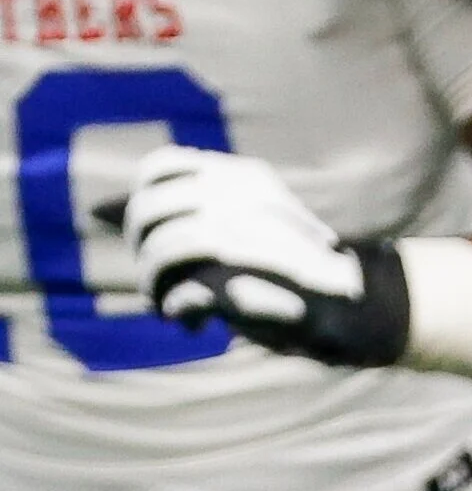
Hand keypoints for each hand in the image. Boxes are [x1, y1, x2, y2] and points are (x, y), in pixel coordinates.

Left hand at [120, 146, 408, 366]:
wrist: (355, 301)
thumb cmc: (290, 269)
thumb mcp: (239, 224)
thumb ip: (184, 213)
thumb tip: (96, 208)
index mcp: (242, 177)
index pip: (158, 169)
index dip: (138, 204)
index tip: (153, 236)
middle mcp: (242, 197)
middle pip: (151, 211)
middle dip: (143, 251)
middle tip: (161, 282)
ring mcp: (247, 235)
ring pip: (164, 250)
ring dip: (157, 286)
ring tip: (175, 308)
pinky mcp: (249, 279)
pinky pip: (186, 292)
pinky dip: (180, 310)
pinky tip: (196, 321)